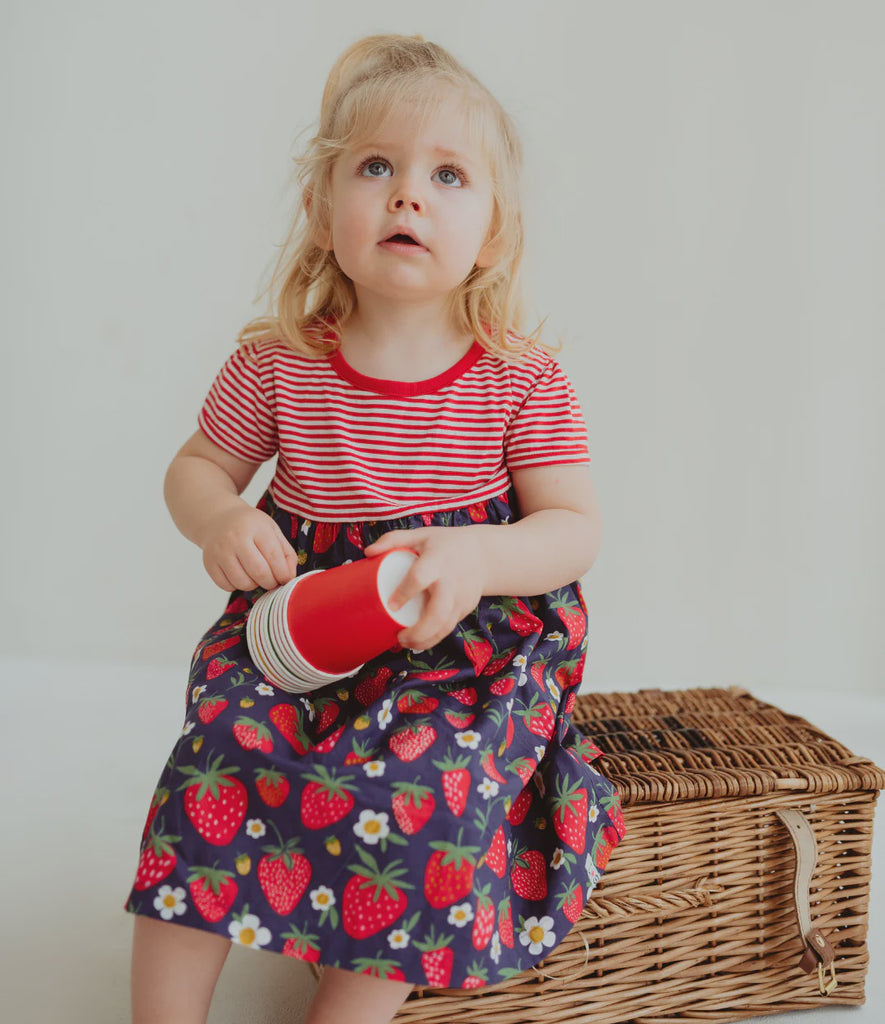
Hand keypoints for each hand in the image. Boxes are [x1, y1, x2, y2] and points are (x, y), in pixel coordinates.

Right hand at [200, 503, 299, 591]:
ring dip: (254, 585)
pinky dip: (237, 586)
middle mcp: (235, 538)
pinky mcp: (209, 563)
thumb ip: (286, 553)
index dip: (283, 574)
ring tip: (255, 575)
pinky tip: (240, 574)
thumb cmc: (251, 527)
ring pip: (242, 583)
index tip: (285, 579)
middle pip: (259, 573)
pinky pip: (227, 586)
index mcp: (256, 527)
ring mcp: (220, 551)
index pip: (274, 557)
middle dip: (270, 582)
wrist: (219, 518)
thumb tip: (289, 578)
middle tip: (272, 581)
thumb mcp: (272, 531)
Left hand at [363, 526, 486, 651]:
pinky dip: (433, 638)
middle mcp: (451, 582)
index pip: (420, 577)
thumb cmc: (445, 544)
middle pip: (438, 614)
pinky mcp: (465, 609)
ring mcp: (461, 598)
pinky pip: (449, 628)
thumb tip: (368, 552)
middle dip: (418, 632)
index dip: (405, 592)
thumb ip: (393, 540)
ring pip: (445, 627)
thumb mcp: (420, 535)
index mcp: (437, 560)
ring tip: (405, 643)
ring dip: (425, 641)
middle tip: (398, 637)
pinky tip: (419, 642)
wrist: (483, 554)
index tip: (391, 605)